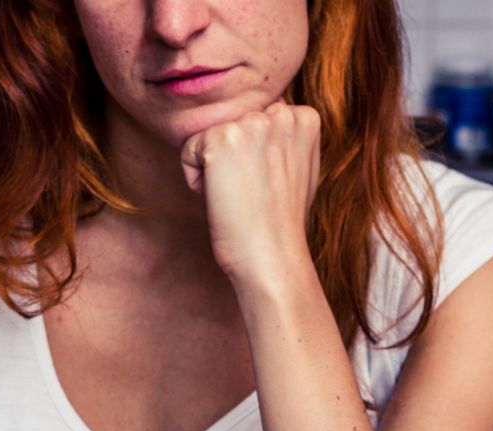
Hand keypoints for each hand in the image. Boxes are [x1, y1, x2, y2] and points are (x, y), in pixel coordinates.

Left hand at [180, 100, 320, 285]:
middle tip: (251, 194)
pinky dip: (195, 181)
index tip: (266, 187)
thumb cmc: (281, 223)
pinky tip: (222, 199)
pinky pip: (188, 151)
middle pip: (232, 128)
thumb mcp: (300, 169)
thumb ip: (287, 139)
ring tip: (239, 196)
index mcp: (304, 117)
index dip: (254, 159)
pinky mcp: (221, 138)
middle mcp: (280, 113)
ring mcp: (251, 123)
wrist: (272, 255)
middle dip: (233, 162)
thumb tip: (271, 117)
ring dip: (215, 170)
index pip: (256, 122)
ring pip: (210, 139)